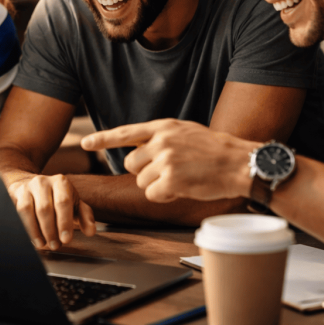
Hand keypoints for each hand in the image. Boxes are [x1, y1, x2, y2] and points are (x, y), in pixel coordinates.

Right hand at [6, 173, 95, 249]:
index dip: (64, 223)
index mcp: (61, 182)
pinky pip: (14, 211)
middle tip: (55, 245)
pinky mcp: (13, 193)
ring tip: (42, 243)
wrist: (33, 183)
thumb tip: (91, 231)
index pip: (63, 203)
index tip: (66, 239)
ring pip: (27, 210)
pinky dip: (22, 226)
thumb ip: (85, 216)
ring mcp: (25, 187)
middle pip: (44, 208)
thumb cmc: (57, 197)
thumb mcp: (74, 203)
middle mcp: (42, 181)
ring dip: (34, 230)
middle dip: (50, 231)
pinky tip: (29, 236)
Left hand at [81, 119, 254, 202]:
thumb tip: (136, 148)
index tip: (85, 143)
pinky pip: (153, 195)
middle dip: (144, 172)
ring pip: (141, 182)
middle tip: (169, 172)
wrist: (238, 163)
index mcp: (163, 127)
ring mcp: (165, 161)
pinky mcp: (171, 181)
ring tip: (181, 178)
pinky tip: (183, 189)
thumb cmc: (214, 151)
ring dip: (156, 186)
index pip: (126, 132)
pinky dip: (165, 197)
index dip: (103, 139)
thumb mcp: (185, 132)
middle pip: (130, 164)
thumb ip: (161, 138)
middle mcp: (161, 141)